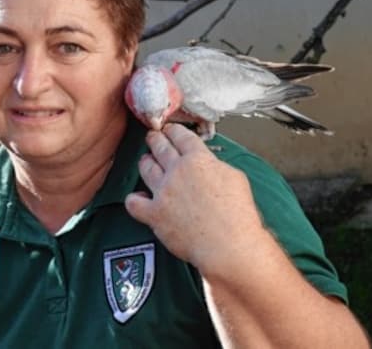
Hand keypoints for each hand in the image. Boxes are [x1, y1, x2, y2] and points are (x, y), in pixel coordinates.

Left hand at [125, 124, 267, 274]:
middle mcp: (177, 171)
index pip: (180, 137)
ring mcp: (163, 192)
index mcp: (198, 159)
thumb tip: (207, 166)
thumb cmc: (237, 214)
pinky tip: (138, 198)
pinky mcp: (154, 214)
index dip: (173, 130)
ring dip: (145, 162)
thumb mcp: (234, 177)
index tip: (170, 129)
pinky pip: (134, 202)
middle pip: (159, 147)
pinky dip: (134, 199)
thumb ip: (216, 166)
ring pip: (146, 168)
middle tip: (153, 137)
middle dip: (155, 139)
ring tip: (146, 161)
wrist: (228, 243)